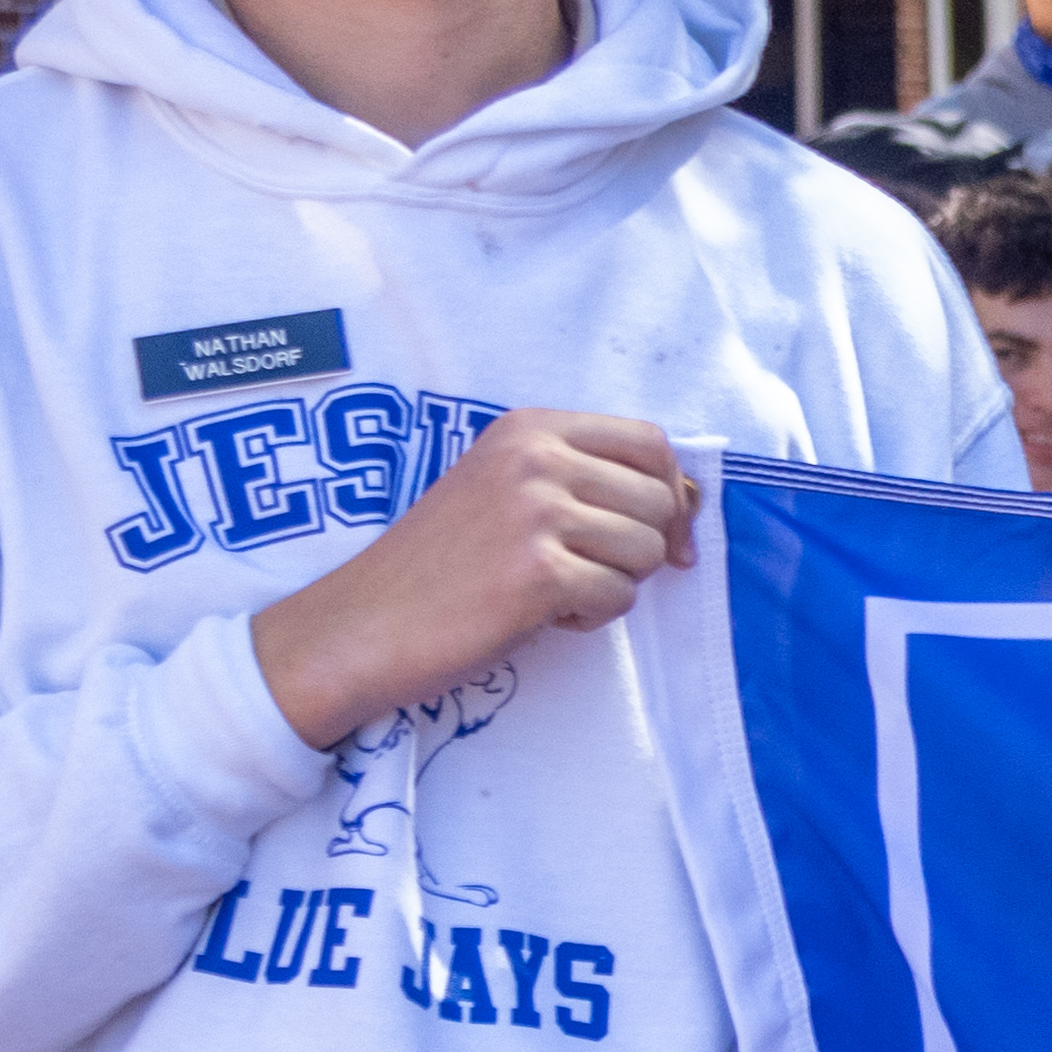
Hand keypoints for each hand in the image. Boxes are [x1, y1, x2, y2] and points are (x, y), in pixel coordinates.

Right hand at [251, 410, 691, 749]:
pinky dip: (590, 617)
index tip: (661, 534)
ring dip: (613, 584)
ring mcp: (536, 511)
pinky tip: (539, 614)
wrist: (361, 623)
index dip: (669, 493)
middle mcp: (534, 457)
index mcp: (528, 427)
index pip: (648, 442)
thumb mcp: (507, 490)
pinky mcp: (539, 571)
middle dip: (640, 548)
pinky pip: (619, 597)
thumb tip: (690, 499)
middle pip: (658, 500)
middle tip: (585, 571)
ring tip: (553, 590)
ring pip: (647, 552)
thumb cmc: (441, 564)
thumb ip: (584, 479)